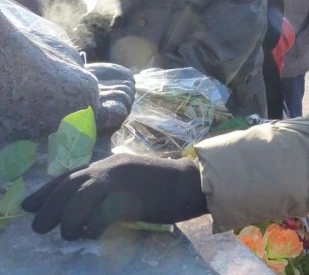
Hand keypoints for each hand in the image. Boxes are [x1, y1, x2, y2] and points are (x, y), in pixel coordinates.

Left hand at [22, 153, 207, 240]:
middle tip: (39, 227)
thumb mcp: (131, 177)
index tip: (28, 205)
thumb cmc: (165, 183)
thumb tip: (86, 206)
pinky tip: (93, 234)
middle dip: (49, 207)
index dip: (46, 190)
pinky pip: (101, 214)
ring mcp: (121, 180)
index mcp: (111, 162)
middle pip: (69, 185)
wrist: (192, 182)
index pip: (71, 174)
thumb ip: (109, 186)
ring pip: (79, 198)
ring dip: (68, 219)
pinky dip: (92, 226)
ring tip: (68, 234)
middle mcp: (111, 167)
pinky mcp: (130, 196)